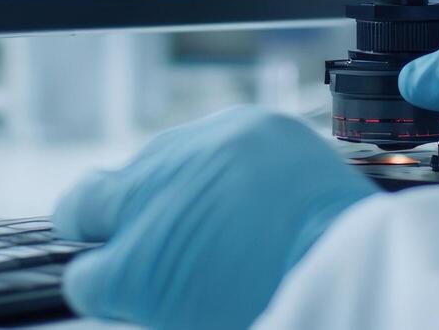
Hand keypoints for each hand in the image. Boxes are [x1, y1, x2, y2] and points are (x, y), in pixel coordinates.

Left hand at [53, 106, 376, 329]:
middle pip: (119, 175)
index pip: (172, 154)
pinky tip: (146, 307)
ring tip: (165, 286)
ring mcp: (156, 204)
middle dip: (122, 212)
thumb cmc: (345, 252)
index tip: (178, 223)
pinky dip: (108, 294)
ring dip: (114, 253)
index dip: (169, 197)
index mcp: (241, 131)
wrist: (354, 280)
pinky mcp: (136, 263)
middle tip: (148, 251)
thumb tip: (211, 209)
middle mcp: (191, 153)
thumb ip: (247, 184)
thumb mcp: (308, 187)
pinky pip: (86, 278)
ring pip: (85, 216)